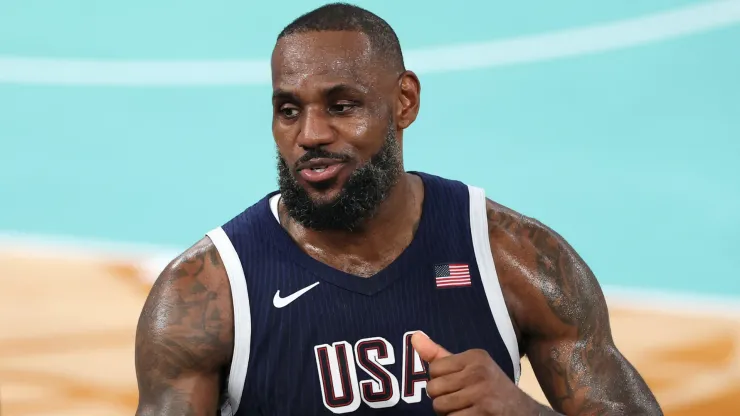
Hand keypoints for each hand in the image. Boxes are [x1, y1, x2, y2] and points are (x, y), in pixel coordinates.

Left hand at [411, 332, 541, 414]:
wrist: (522, 412)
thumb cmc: (488, 387)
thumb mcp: (468, 367)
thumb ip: (438, 355)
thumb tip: (414, 337)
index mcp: (475, 356)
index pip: (433, 369)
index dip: (440, 381)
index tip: (457, 384)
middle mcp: (479, 371)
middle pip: (433, 389)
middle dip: (441, 399)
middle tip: (460, 400)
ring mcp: (482, 393)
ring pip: (440, 407)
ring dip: (448, 413)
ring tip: (465, 408)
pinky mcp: (485, 412)